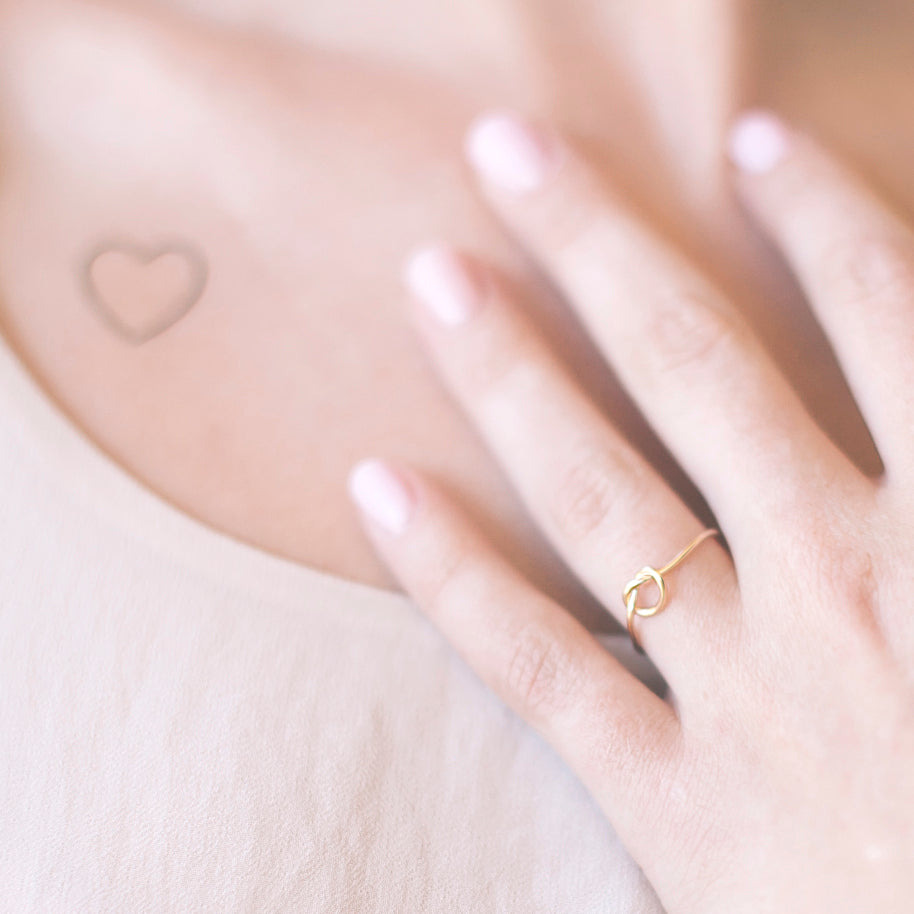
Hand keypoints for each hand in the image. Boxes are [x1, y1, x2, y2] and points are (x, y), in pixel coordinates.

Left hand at [347, 110, 913, 911]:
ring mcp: (749, 700)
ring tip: (433, 275)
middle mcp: (845, 594)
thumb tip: (911, 396)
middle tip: (509, 152)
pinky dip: (452, 575)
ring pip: (600, 496)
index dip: (822, 221)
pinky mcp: (676, 812)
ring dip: (511, 374)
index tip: (749, 140)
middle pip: (703, 372)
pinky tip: (378, 485)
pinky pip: (541, 667)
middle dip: (604, 246)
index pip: (886, 326)